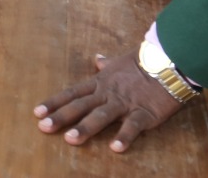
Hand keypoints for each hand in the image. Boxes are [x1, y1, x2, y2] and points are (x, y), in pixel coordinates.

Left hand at [34, 50, 186, 152]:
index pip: (73, 93)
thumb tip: (97, 60)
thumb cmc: (144, 62)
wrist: (170, 60)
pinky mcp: (144, 112)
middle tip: (43, 127)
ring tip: (71, 139)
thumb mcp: (120, 61)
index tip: (37, 112)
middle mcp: (108, 93)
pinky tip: (115, 148)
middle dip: (62, 116)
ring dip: (86, 127)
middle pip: (81, 105)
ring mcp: (125, 103)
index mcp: (101, 83)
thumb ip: (106, 64)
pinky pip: (132, 126)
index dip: (55, 102)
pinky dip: (124, 136)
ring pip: (102, 116)